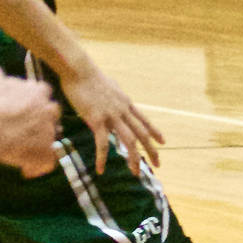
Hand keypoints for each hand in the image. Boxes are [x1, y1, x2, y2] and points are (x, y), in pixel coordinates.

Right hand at [0, 67, 59, 178]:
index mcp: (38, 92)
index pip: (44, 92)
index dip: (34, 99)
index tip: (24, 106)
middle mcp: (49, 111)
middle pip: (52, 113)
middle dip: (42, 120)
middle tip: (25, 128)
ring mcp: (50, 132)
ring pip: (50, 138)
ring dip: (39, 143)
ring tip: (23, 150)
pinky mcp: (47, 152)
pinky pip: (48, 161)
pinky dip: (38, 166)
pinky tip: (26, 169)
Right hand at [61, 59, 164, 174]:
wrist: (79, 70)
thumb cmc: (89, 77)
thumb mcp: (109, 87)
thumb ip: (114, 97)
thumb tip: (115, 99)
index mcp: (125, 103)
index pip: (144, 120)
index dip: (155, 132)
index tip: (163, 142)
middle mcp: (123, 110)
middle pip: (142, 133)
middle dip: (151, 150)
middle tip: (158, 164)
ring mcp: (111, 115)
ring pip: (129, 140)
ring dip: (133, 158)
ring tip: (135, 172)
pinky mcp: (97, 120)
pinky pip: (102, 143)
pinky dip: (102, 158)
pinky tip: (100, 169)